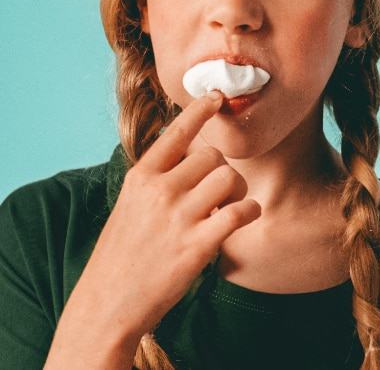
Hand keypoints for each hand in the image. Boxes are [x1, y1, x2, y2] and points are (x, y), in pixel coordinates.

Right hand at [46, 91, 261, 368]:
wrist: (107, 304)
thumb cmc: (122, 255)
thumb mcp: (130, 207)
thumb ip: (157, 181)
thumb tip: (191, 156)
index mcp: (141, 178)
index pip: (176, 132)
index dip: (199, 110)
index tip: (216, 96)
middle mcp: (159, 191)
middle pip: (213, 156)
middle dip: (224, 170)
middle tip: (222, 192)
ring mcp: (179, 217)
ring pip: (230, 178)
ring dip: (239, 191)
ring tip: (230, 207)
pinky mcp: (197, 245)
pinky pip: (241, 211)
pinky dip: (250, 211)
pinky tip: (243, 219)